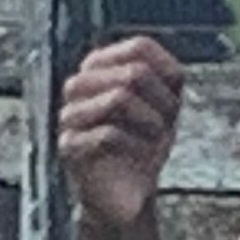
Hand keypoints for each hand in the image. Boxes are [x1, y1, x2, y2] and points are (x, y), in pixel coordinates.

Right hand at [55, 33, 186, 234]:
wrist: (130, 193)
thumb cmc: (145, 143)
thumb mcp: (165, 105)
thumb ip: (168, 75)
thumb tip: (158, 64)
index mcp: (100, 68)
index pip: (140, 47)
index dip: (167, 74)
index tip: (171, 101)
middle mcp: (79, 85)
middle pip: (134, 73)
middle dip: (161, 102)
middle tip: (163, 126)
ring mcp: (70, 114)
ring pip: (120, 98)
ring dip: (150, 123)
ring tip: (153, 139)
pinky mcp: (68, 145)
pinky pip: (109, 134)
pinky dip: (137, 146)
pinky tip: (140, 156)